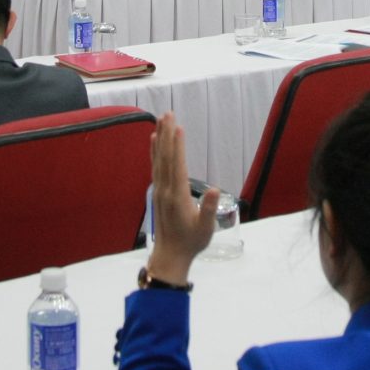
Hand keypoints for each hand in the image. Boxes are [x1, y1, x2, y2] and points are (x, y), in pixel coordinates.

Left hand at [146, 115, 218, 283]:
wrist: (170, 255)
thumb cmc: (191, 242)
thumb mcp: (205, 229)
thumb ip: (209, 210)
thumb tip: (216, 189)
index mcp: (177, 197)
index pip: (177, 166)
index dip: (177, 147)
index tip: (178, 127)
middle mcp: (165, 190)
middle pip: (165, 157)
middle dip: (167, 135)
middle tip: (168, 113)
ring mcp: (159, 190)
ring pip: (158, 159)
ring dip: (160, 138)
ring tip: (161, 119)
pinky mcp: (158, 192)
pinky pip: (155, 166)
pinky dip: (154, 151)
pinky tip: (154, 139)